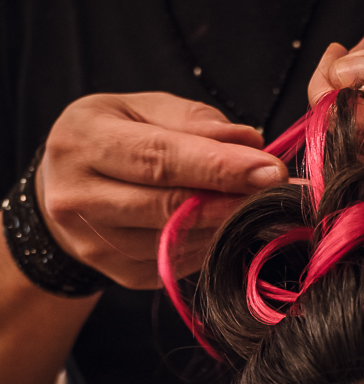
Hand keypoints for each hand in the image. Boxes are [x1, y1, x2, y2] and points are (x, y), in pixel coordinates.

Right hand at [36, 93, 288, 288]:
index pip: (160, 159)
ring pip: (180, 240)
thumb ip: (195, 123)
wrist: (63, 188)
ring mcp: (97, 244)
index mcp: (83, 142)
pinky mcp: (121, 274)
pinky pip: (181, 261)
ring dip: (228, 224)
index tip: (270, 170)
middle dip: (234, 199)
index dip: (219, 168)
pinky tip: (226, 226)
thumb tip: (251, 141)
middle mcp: (79, 197)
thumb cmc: (111, 139)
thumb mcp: (141, 110)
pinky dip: (211, 242)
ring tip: (259, 205)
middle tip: (280, 191)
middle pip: (171, 206)